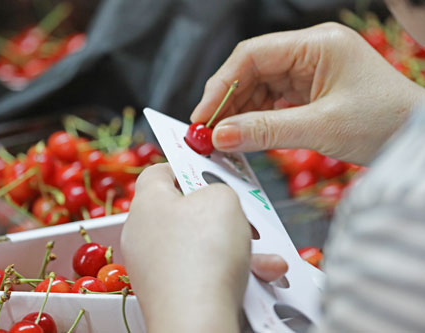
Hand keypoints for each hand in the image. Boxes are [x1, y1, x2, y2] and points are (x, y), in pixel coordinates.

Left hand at [121, 164, 250, 332]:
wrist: (195, 321)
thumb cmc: (204, 252)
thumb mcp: (222, 199)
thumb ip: (218, 187)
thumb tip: (215, 198)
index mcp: (147, 202)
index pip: (158, 172)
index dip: (186, 168)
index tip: (208, 173)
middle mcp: (141, 233)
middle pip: (182, 211)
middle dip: (221, 215)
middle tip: (243, 219)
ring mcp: (150, 265)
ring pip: (198, 245)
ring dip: (235, 247)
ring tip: (265, 256)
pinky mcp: (164, 292)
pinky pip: (199, 271)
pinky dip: (227, 271)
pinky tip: (258, 276)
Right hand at [191, 22, 424, 164]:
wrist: (417, 140)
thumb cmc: (384, 123)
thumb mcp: (320, 127)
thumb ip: (265, 131)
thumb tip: (220, 138)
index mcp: (317, 44)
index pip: (252, 55)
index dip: (221, 86)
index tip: (202, 116)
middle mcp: (310, 52)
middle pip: (251, 71)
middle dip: (227, 102)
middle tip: (207, 133)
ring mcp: (309, 71)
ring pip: (258, 88)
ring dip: (238, 113)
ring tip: (222, 139)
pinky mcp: (310, 91)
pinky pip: (272, 102)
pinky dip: (255, 119)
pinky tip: (244, 135)